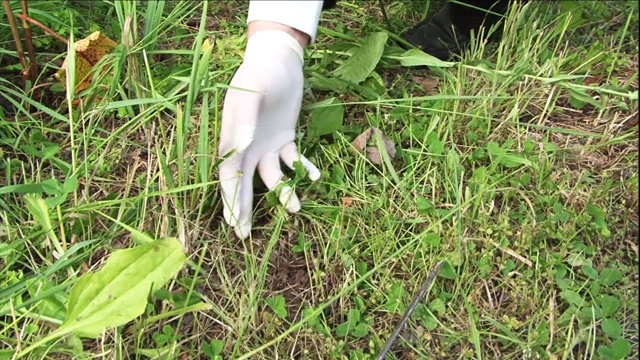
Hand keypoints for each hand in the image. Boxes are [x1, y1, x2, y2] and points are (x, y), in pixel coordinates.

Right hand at [218, 29, 320, 238]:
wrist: (280, 58)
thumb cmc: (261, 73)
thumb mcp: (251, 93)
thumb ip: (244, 119)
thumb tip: (241, 148)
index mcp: (233, 139)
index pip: (229, 176)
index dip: (231, 200)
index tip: (234, 224)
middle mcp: (248, 146)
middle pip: (244, 183)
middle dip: (244, 209)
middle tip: (246, 236)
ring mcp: (266, 144)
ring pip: (271, 176)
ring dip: (282, 192)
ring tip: (296, 208)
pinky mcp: (285, 138)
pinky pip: (293, 160)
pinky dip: (302, 169)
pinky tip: (315, 176)